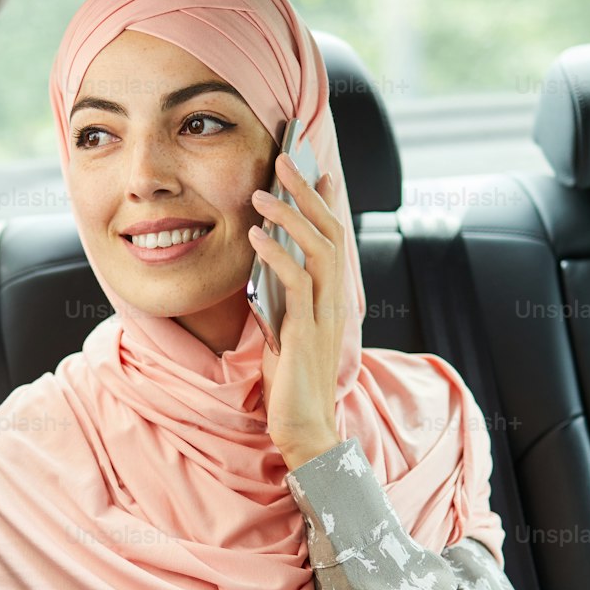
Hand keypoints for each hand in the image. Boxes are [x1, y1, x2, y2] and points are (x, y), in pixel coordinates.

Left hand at [249, 151, 350, 469]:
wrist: (305, 429)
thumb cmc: (292, 387)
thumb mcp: (285, 334)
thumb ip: (281, 303)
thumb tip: (263, 273)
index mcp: (330, 301)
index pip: (333, 240)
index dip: (326, 204)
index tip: (317, 171)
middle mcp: (333, 302)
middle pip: (329, 233)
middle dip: (306, 193)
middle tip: (285, 160)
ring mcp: (323, 316)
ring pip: (317, 251)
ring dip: (290, 216)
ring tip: (262, 192)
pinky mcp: (306, 332)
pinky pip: (296, 283)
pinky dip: (277, 255)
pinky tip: (256, 237)